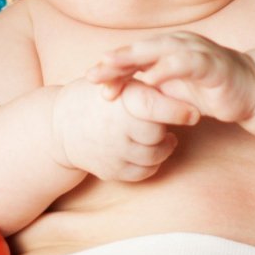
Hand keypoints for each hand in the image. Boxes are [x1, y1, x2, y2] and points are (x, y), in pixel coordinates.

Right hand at [51, 76, 198, 182]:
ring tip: (157, 135)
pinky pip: (145, 172)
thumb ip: (149, 86)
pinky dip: (152, 162)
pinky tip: (146, 149)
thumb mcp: (119, 82)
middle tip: (160, 121)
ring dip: (161, 146)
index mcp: (119, 101)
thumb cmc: (100, 98)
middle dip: (162, 127)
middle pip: (157, 134)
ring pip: (155, 156)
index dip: (177, 111)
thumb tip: (187, 89)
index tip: (194, 114)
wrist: (61, 125)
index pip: (152, 107)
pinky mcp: (111, 171)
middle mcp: (115, 128)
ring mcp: (112, 153)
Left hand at [87, 33, 254, 124]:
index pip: (133, 57)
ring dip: (134, 58)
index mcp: (167, 50)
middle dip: (115, 61)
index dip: (112, 67)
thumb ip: (148, 91)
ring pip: (159, 50)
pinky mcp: (213, 64)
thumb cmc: (209, 91)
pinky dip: (168, 67)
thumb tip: (116, 96)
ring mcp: (196, 51)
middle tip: (92, 73)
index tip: (90, 81)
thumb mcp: (171, 93)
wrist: (252, 92)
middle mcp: (179, 45)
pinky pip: (187, 62)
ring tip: (112, 67)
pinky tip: (151, 77)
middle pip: (140, 50)